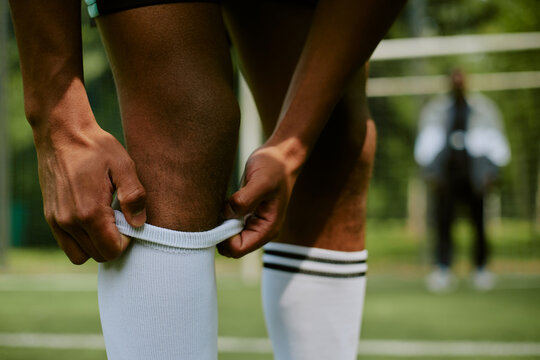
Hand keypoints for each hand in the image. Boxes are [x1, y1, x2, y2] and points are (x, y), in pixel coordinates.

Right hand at [35, 123, 145, 263]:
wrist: (62, 133)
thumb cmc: (96, 147)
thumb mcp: (124, 166)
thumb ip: (134, 196)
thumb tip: (138, 223)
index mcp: (89, 212)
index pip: (112, 250)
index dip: (127, 240)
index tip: (129, 221)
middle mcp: (69, 221)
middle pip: (98, 255)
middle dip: (113, 243)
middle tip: (120, 218)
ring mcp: (56, 221)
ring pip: (81, 254)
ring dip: (97, 244)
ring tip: (106, 219)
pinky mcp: (50, 216)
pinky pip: (67, 244)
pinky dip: (82, 240)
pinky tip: (92, 218)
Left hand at [218, 145, 297, 257]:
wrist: (280, 156)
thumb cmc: (274, 167)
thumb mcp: (261, 182)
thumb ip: (245, 200)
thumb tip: (227, 214)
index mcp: (267, 228)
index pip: (238, 249)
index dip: (224, 238)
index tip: (219, 218)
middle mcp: (260, 230)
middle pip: (231, 247)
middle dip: (220, 233)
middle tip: (217, 210)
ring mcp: (252, 223)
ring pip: (228, 237)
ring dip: (220, 225)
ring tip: (221, 204)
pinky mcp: (245, 215)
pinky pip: (228, 225)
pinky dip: (221, 217)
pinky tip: (222, 203)